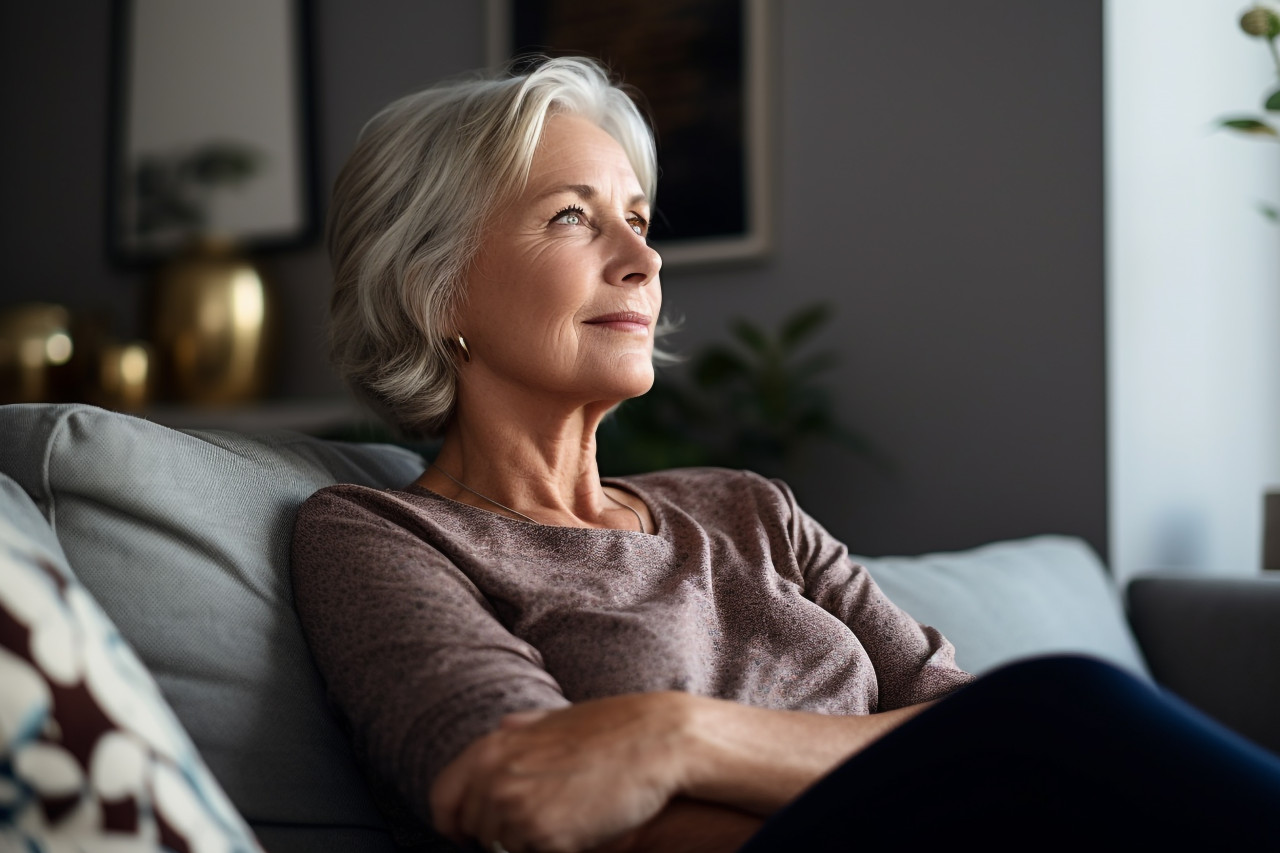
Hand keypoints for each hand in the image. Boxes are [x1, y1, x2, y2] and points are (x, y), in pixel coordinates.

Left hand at [429, 692, 692, 852]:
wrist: (657, 741)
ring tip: (568, 814)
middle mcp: (495, 780)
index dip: (452, 821)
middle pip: (476, 830)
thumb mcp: (556, 717)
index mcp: (491, 749)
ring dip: (530, 840)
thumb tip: (504, 728)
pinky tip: (582, 825)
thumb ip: (522, 728)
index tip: (465, 833)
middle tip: (540, 819)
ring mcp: (518, 812)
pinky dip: (555, 849)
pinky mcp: (546, 839)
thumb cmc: (613, 728)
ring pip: (506, 848)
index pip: (442, 799)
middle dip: (501, 831)